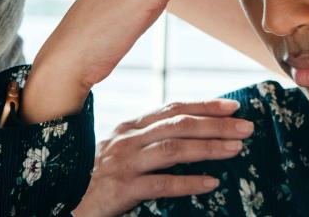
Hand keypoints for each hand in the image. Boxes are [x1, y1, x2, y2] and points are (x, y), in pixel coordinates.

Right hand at [72, 99, 253, 216]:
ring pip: (173, 149)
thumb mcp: (121, 151)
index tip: (233, 106)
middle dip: (216, 124)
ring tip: (235, 149)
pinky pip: (161, 184)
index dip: (205, 106)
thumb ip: (149, 140)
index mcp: (131, 127)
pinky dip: (189, 183)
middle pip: (179, 125)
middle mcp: (128, 139)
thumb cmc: (97, 178)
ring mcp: (124, 163)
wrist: (62, 202)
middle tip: (246, 127)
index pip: (173, 108)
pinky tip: (211, 182)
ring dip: (208, 148)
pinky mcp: (121, 189)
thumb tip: (191, 134)